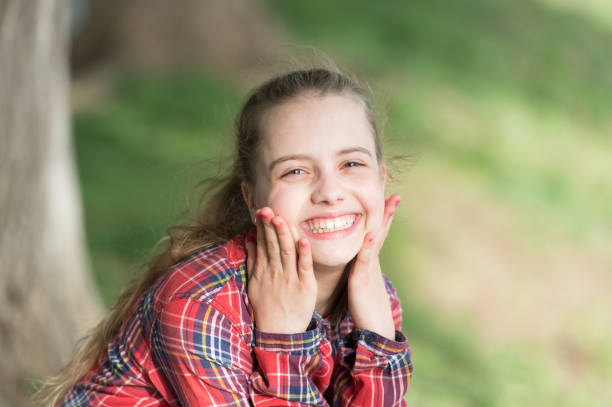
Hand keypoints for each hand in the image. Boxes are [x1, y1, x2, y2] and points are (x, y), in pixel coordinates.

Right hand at [245, 207, 316, 333]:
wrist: (280, 333)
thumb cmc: (267, 308)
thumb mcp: (254, 284)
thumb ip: (253, 262)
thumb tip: (249, 241)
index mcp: (264, 271)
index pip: (263, 244)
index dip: (262, 228)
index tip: (261, 212)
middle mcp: (275, 273)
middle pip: (273, 245)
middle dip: (270, 226)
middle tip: (268, 209)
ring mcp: (290, 279)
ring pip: (287, 252)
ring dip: (284, 235)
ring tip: (280, 219)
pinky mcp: (305, 287)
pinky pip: (304, 268)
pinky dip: (304, 254)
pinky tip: (303, 241)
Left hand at [347, 194, 400, 339]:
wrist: (374, 327)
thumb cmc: (364, 304)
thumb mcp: (361, 279)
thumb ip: (360, 265)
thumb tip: (358, 254)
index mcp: (369, 257)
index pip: (375, 228)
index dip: (381, 210)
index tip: (385, 190)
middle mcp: (372, 258)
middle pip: (381, 227)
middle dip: (387, 208)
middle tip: (393, 187)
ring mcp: (369, 267)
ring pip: (376, 239)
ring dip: (382, 220)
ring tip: (389, 201)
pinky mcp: (362, 279)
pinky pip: (364, 260)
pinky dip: (367, 247)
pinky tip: (370, 234)